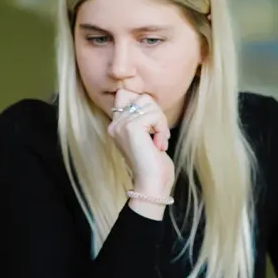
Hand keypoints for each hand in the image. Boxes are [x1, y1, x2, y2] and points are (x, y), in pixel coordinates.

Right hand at [107, 90, 174, 205]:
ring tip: (159, 141)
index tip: (152, 124)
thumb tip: (147, 98)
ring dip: (161, 122)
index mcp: (116, 125)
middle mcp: (115, 124)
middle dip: (157, 113)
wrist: (151, 184)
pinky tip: (159, 144)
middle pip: (141, 97)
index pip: (124, 94)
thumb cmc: (153, 164)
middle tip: (159, 134)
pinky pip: (155, 115)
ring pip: (149, 104)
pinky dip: (162, 129)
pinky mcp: (131, 127)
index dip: (143, 102)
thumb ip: (142, 117)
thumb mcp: (146, 135)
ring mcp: (121, 125)